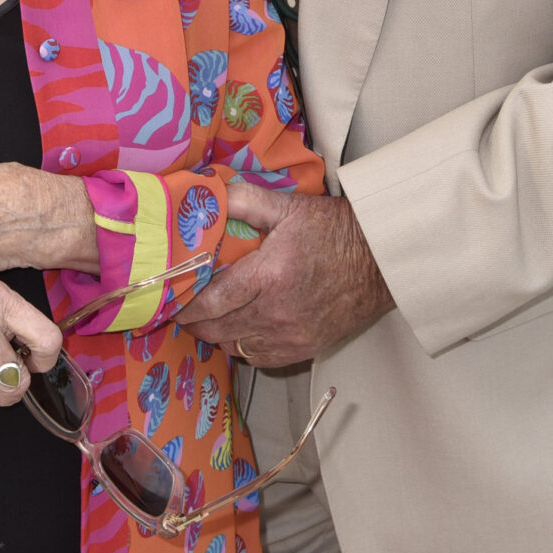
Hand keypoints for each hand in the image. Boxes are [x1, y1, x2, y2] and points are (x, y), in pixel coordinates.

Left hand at [179, 181, 393, 367]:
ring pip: (235, 346)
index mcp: (268, 276)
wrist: (381, 260)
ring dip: (217, 335)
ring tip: (208, 320)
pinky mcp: (305, 348)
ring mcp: (291, 335)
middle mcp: (276, 312)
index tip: (171, 302)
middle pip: (218, 329)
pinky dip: (244, 347)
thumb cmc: (335, 231)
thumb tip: (211, 194)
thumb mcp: (288, 207)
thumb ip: (245, 200)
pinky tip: (240, 332)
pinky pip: (260, 358)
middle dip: (194, 322)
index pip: (212, 300)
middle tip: (182, 311)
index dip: (186, 305)